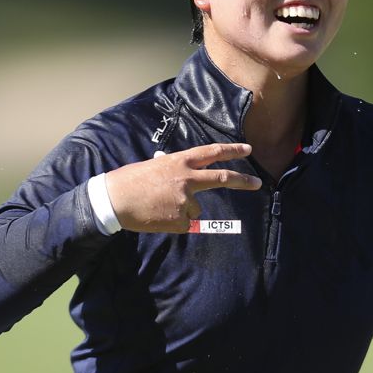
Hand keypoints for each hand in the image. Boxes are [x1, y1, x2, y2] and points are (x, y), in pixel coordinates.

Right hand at [104, 143, 261, 233]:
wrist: (114, 200)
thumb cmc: (130, 180)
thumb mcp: (154, 166)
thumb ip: (174, 169)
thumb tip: (186, 176)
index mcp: (179, 161)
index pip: (211, 153)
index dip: (231, 151)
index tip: (247, 150)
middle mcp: (187, 178)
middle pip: (220, 179)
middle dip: (242, 181)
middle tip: (257, 183)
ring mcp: (185, 200)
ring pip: (195, 207)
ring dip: (182, 209)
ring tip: (159, 205)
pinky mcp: (181, 219)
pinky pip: (185, 223)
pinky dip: (174, 222)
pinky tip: (158, 216)